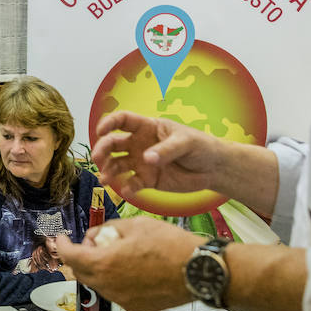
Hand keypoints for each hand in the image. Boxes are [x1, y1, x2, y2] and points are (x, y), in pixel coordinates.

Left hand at [55, 219, 199, 310]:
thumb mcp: (136, 224)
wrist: (199, 271)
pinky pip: (116, 294)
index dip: (63, 246)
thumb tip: (97, 236)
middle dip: (81, 257)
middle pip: (81, 273)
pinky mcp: (136, 308)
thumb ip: (109, 229)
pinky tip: (132, 269)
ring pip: (99, 284)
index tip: (62, 240)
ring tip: (119, 254)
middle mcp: (109, 286)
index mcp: (104, 264)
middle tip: (94, 243)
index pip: (70, 257)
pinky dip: (116, 281)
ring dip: (100, 269)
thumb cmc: (171, 246)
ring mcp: (122, 300)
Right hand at [90, 112, 227, 199]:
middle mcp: (139, 144)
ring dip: (108, 170)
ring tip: (104, 179)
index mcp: (147, 128)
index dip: (108, 123)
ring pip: (117, 165)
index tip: (100, 131)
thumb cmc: (201, 147)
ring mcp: (141, 163)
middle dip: (102, 150)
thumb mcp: (186, 142)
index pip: (122, 121)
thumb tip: (146, 158)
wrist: (213, 169)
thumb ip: (166, 149)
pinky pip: (131, 184)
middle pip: (113, 144)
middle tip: (97, 159)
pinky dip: (126, 187)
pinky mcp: (146, 181)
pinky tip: (127, 190)